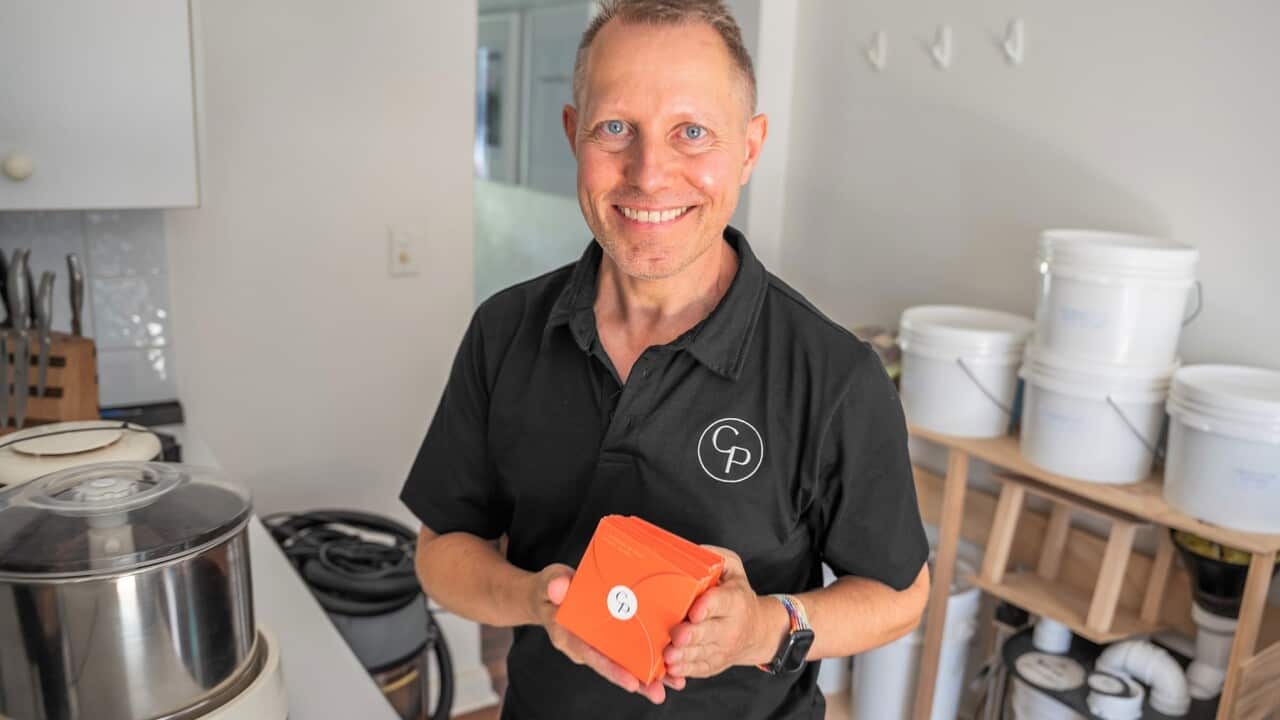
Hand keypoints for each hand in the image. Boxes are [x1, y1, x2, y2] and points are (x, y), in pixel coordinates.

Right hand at [528, 563, 671, 703]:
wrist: (552, 594)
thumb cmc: (551, 588)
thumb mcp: (550, 581)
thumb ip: (554, 584)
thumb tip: (559, 587)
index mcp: (571, 637)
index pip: (592, 655)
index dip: (611, 669)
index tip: (631, 682)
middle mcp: (589, 646)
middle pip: (615, 666)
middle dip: (638, 681)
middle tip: (659, 693)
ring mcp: (603, 644)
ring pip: (628, 662)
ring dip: (652, 675)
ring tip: (676, 683)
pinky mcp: (614, 638)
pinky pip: (633, 651)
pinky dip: (653, 659)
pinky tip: (675, 666)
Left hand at [662, 546, 786, 678]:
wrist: (758, 630)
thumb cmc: (737, 594)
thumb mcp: (734, 568)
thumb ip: (716, 558)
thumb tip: (693, 552)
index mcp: (735, 600)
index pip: (721, 602)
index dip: (708, 607)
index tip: (694, 610)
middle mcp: (730, 627)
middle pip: (710, 632)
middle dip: (692, 634)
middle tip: (676, 634)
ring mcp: (722, 648)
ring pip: (702, 653)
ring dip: (684, 656)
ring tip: (668, 655)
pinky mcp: (714, 664)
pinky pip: (699, 669)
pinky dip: (685, 671)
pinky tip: (671, 669)